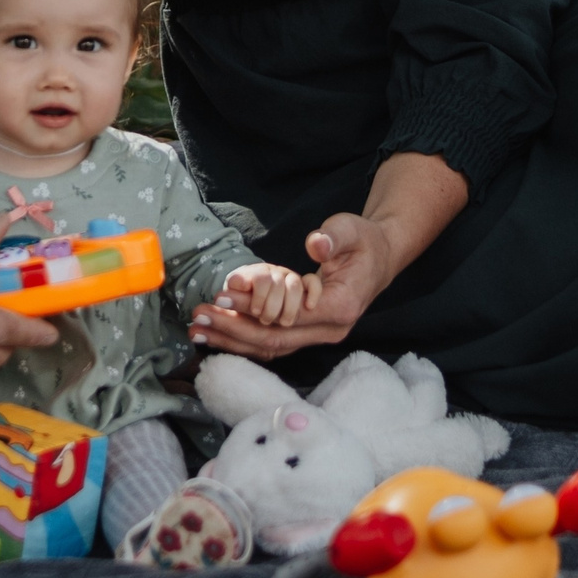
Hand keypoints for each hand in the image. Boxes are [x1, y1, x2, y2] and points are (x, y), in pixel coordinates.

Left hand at [188, 152, 466, 360]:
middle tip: (199, 316)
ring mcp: (320, 336)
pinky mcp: (309, 335)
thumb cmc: (363, 241)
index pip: (289, 314)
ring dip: (233, 340)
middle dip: (234, 329)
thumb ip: (333, 237)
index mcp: (341, 306)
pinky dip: (243, 342)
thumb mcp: (351, 229)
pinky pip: (273, 345)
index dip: (254, 307)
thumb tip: (315, 245)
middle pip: (275, 339)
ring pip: (272, 348)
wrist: (379, 257)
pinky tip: (217, 335)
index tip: (223, 294)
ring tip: (197, 330)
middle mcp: (331, 330)